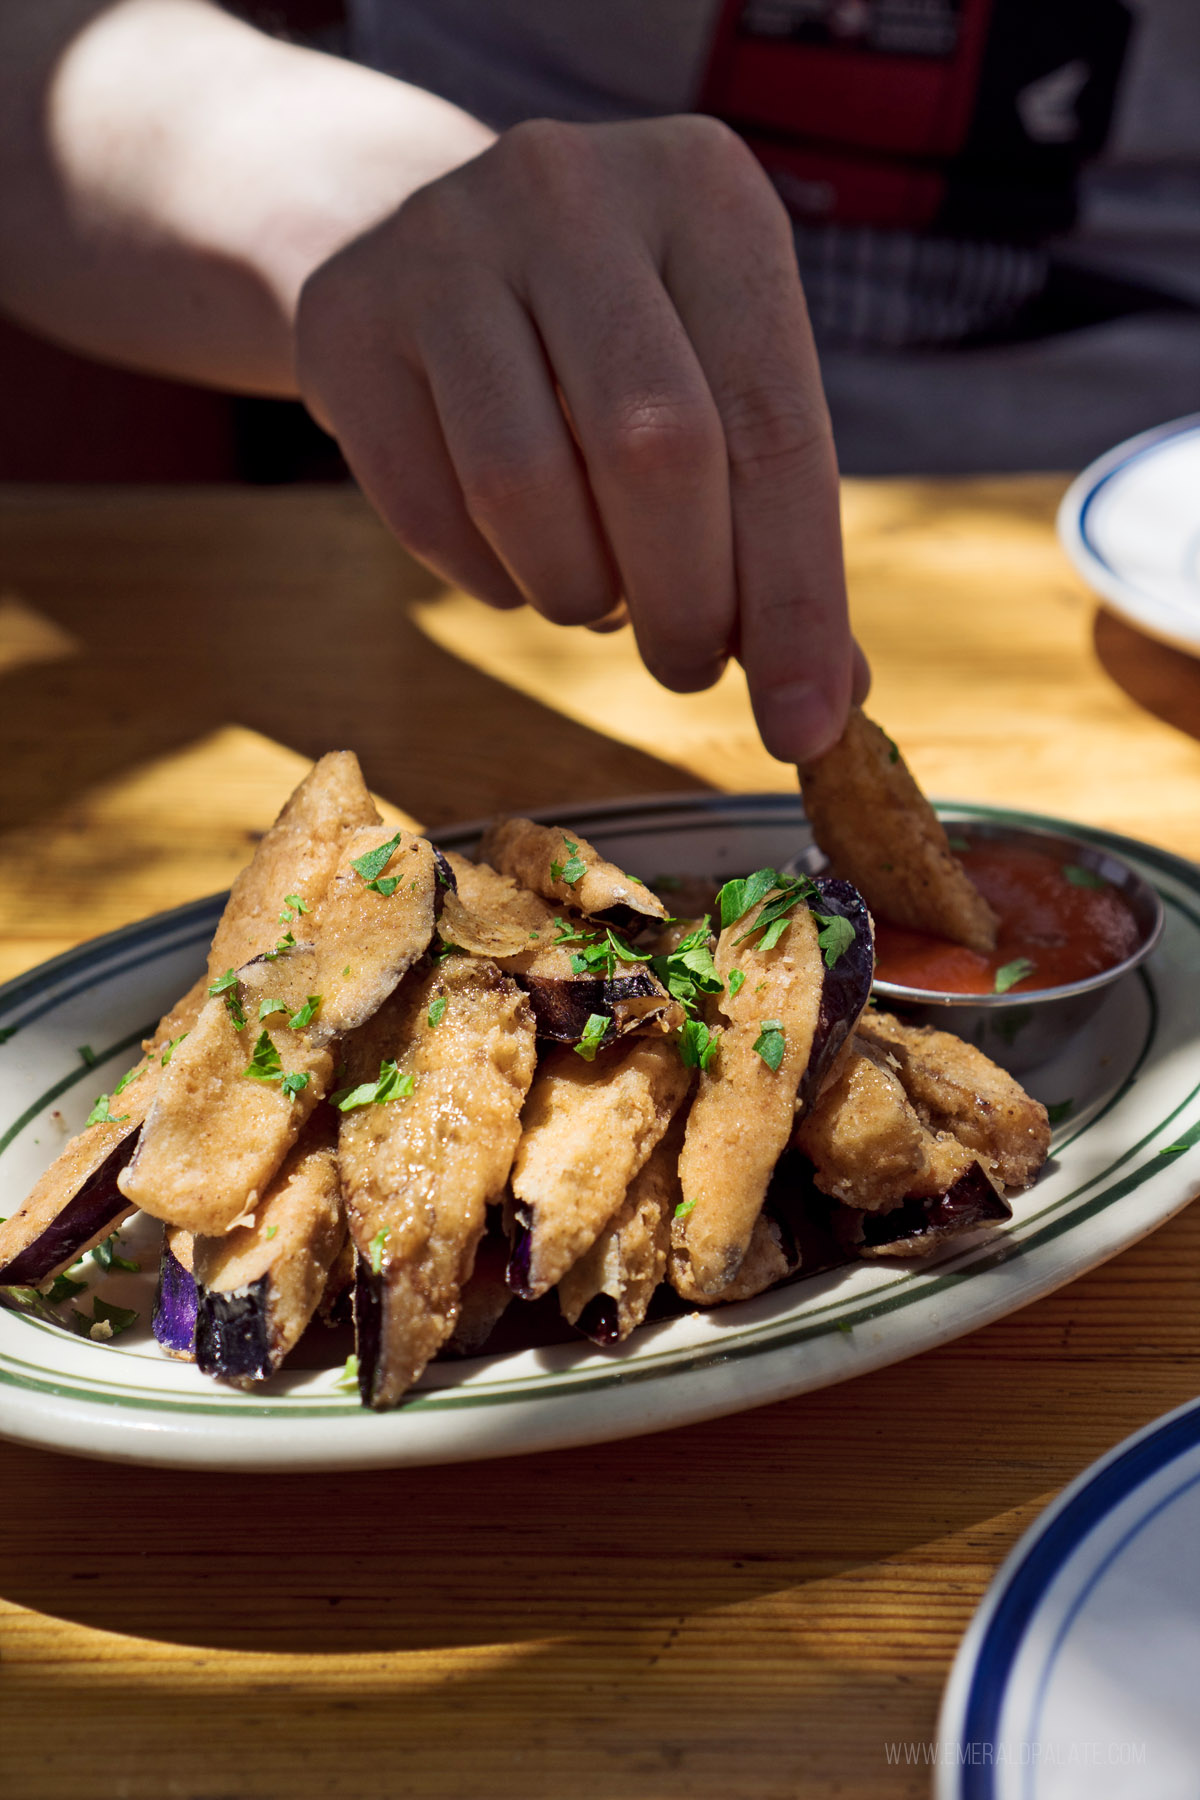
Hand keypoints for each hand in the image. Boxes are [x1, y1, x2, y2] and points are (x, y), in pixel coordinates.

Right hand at [296, 115, 867, 761]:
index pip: (775, 425)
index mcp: (706, 195)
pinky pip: (430, 511)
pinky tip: (516, 561)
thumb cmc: (604, 342)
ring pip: (526, 488)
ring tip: (596, 597)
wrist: (418, 248)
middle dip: (686, 605)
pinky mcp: (349, 319)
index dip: (797, 597)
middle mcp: (573, 190)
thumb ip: (774, 527)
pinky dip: (490, 581)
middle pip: (653, 450)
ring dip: (578, 594)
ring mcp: (444, 243)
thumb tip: (827, 701)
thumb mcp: (712, 381)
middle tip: (687, 668)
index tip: (802, 725)